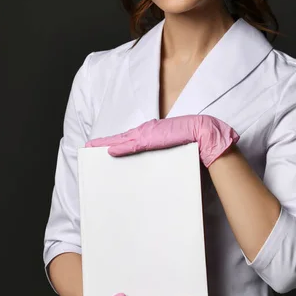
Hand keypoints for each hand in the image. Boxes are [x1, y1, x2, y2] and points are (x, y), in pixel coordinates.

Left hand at [86, 115, 239, 167]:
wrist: (208, 134)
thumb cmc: (195, 143)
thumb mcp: (173, 149)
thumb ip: (159, 152)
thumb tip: (146, 164)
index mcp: (153, 134)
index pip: (129, 139)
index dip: (114, 142)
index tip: (99, 148)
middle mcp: (149, 132)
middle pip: (122, 139)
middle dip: (104, 144)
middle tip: (87, 149)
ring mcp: (150, 134)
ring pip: (124, 140)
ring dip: (108, 145)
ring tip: (93, 150)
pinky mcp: (154, 137)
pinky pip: (134, 143)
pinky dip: (121, 146)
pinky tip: (110, 152)